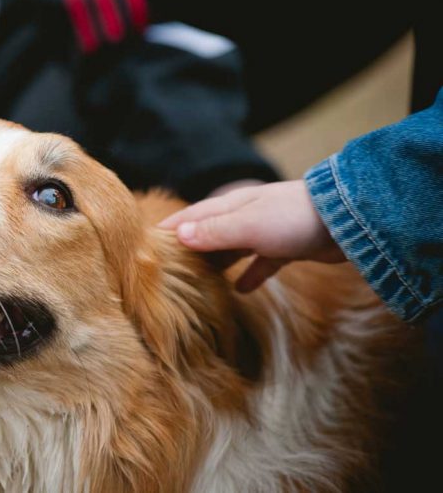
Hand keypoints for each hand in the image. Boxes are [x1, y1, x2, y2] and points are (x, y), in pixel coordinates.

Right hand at [158, 180, 344, 291]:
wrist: (349, 220)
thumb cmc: (293, 219)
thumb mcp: (248, 225)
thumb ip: (214, 232)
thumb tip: (178, 235)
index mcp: (231, 206)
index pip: (191, 217)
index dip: (169, 229)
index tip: (147, 244)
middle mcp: (245, 216)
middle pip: (209, 232)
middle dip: (190, 249)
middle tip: (168, 271)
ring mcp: (267, 231)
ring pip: (233, 248)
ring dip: (216, 262)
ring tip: (198, 281)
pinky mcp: (287, 247)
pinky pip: (261, 263)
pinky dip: (249, 275)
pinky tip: (241, 290)